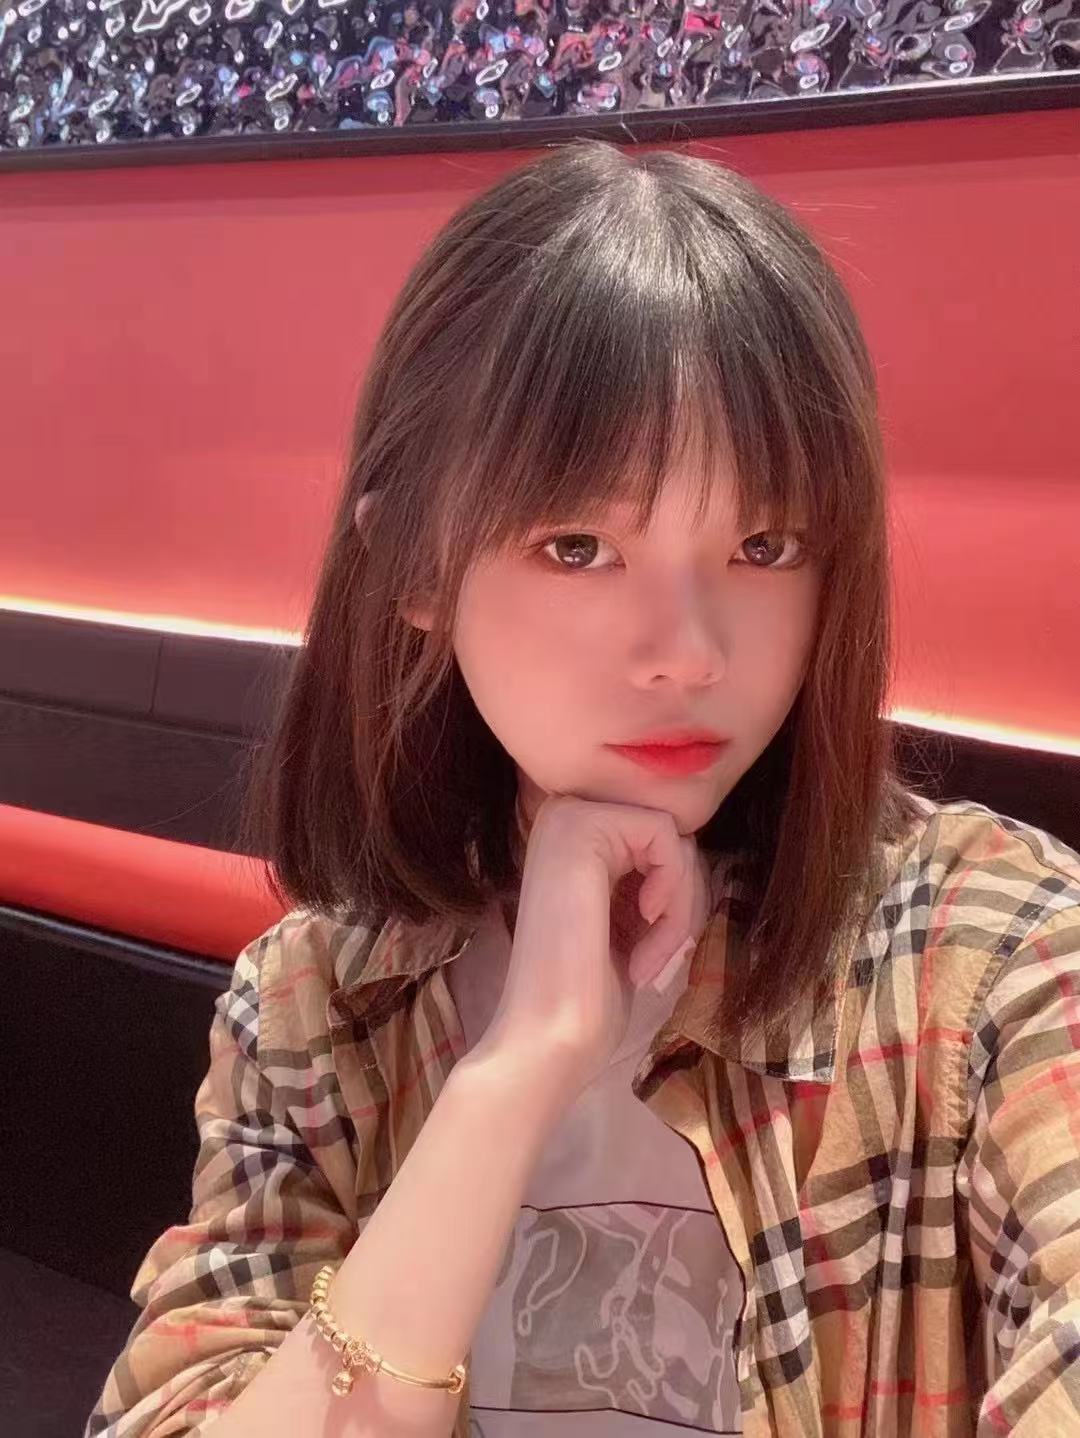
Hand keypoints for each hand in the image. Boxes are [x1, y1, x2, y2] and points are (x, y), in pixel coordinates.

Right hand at [478, 793, 711, 1092]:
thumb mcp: (627, 920)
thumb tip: (690, 849)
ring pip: (673, 838)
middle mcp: (562, 816)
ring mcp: (567, 819)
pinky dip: (675, 893)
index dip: (673, 895)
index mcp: (569, 839)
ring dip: (679, 905)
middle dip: (680, 900)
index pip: (657, 841)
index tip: (652, 948)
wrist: (550, 1035)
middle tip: (655, 956)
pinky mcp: (582, 829)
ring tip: (648, 956)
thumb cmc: (587, 995)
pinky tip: (645, 929)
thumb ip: (647, 877)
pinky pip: (668, 838)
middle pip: (668, 837)